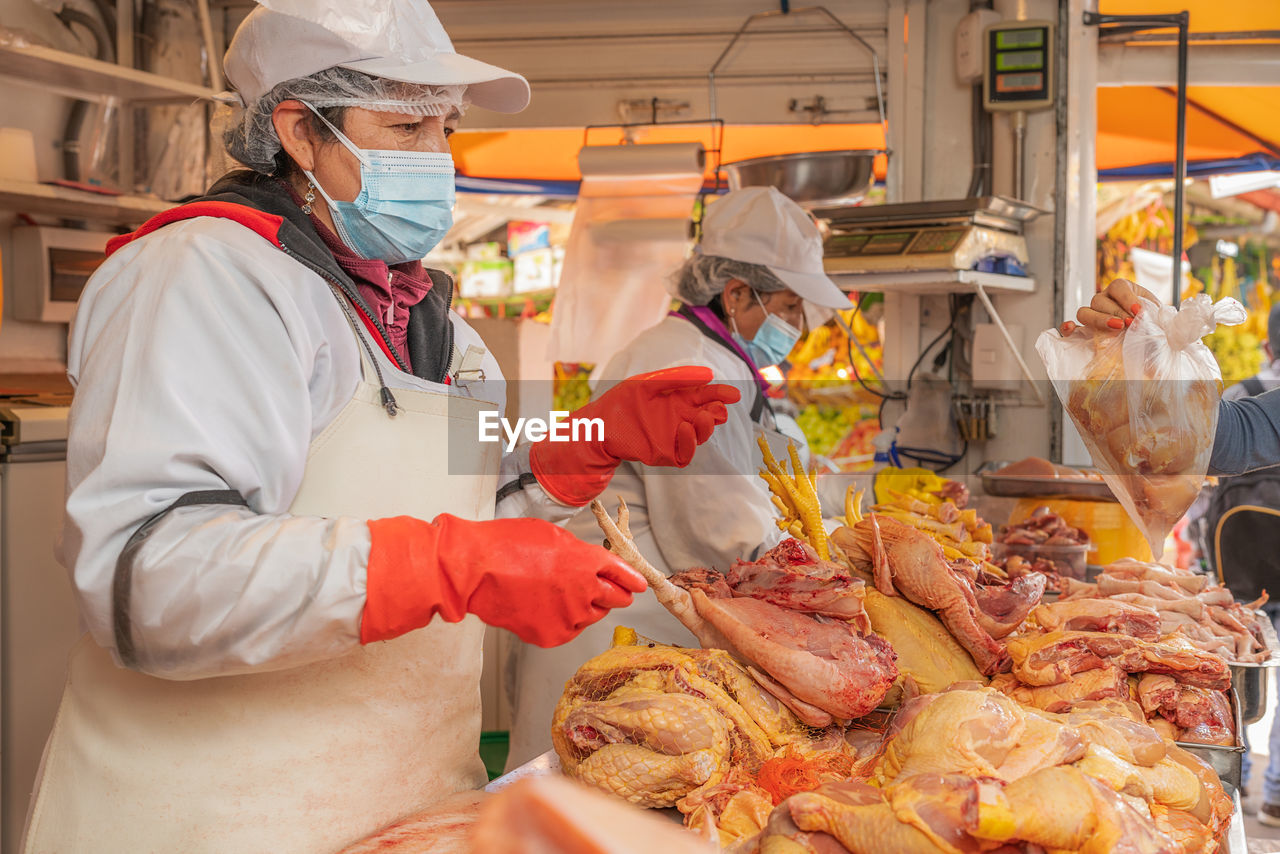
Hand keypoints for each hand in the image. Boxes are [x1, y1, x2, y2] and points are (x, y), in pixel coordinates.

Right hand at [362, 515, 646, 646]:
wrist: (476, 570)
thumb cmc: (508, 545)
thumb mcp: (553, 536)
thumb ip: (579, 552)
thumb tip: (590, 562)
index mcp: (588, 561)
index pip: (623, 575)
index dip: (632, 579)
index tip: (637, 584)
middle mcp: (585, 591)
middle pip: (617, 599)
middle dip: (616, 594)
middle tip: (610, 592)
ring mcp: (569, 616)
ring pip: (593, 617)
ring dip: (587, 607)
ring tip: (563, 595)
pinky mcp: (552, 635)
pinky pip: (569, 631)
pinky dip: (563, 622)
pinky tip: (546, 608)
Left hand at [529, 365, 740, 505]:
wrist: (599, 425)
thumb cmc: (621, 402)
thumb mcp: (649, 383)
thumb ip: (676, 378)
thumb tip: (708, 374)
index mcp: (679, 400)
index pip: (706, 397)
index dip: (721, 395)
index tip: (734, 394)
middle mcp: (680, 418)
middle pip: (708, 417)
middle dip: (717, 412)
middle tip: (718, 408)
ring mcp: (674, 438)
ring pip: (701, 436)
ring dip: (707, 427)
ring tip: (703, 417)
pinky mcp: (665, 455)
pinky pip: (685, 453)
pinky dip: (690, 443)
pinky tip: (685, 428)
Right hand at [1060, 278, 1160, 335]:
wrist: (1149, 348)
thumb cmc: (1153, 331)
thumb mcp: (1160, 320)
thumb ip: (1159, 317)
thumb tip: (1159, 319)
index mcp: (1123, 290)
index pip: (1119, 287)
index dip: (1127, 298)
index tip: (1139, 312)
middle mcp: (1104, 300)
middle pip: (1100, 300)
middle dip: (1115, 312)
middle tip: (1128, 323)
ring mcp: (1092, 315)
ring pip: (1085, 312)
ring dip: (1099, 320)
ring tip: (1115, 329)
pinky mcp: (1084, 332)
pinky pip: (1070, 328)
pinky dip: (1068, 328)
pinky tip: (1071, 329)